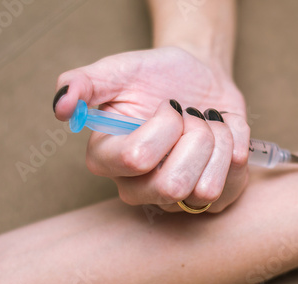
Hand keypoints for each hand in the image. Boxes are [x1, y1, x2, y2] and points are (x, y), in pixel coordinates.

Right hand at [53, 47, 249, 212]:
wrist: (197, 76)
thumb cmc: (155, 75)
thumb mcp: (117, 70)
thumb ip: (83, 82)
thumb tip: (61, 107)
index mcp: (109, 160)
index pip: (137, 159)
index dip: (166, 125)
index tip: (169, 105)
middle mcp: (139, 188)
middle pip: (174, 185)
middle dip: (195, 137)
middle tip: (191, 117)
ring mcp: (176, 199)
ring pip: (207, 190)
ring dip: (217, 143)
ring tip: (207, 126)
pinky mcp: (212, 199)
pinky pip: (233, 188)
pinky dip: (235, 152)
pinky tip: (224, 139)